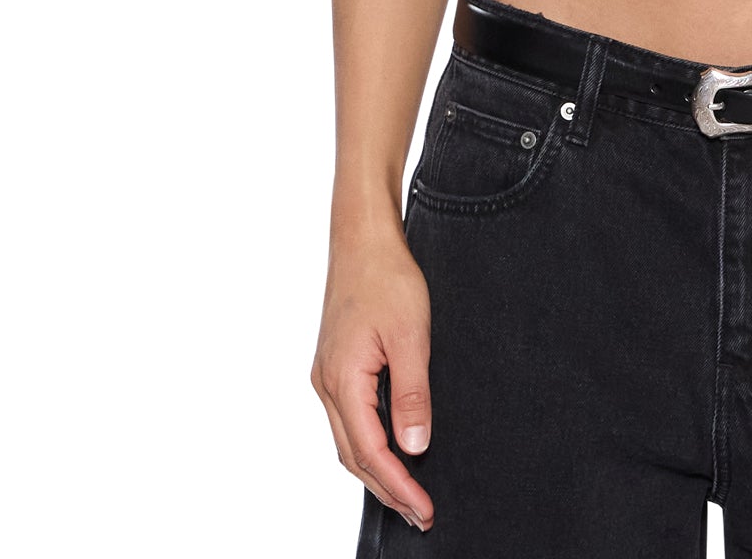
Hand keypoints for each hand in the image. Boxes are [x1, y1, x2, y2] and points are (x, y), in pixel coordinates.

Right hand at [311, 224, 435, 533]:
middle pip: (353, 455)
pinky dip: (368, 443)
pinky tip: (389, 447)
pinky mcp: (335, 364)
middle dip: (386, 488)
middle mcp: (327, 383)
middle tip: (420, 513)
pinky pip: (349, 418)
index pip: (370, 451)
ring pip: (348, 440)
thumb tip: (415, 447)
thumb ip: (412, 393)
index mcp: (342, 380)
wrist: (362, 237)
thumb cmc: (386, 277)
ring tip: (408, 492)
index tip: (424, 508)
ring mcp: (327, 375)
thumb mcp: (411, 335)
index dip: (398, 485)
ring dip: (376, 469)